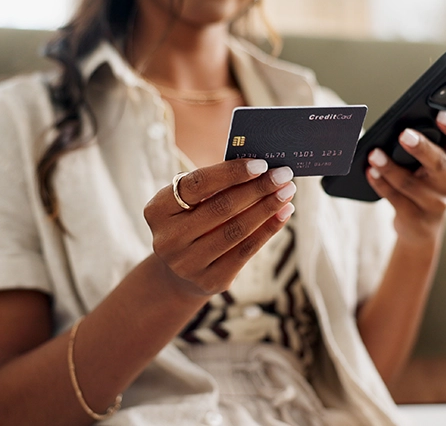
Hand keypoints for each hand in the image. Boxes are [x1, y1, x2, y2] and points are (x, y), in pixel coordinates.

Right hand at [143, 159, 295, 297]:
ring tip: (287, 192)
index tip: (262, 164)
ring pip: (237, 230)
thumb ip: (215, 186)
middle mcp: (168, 239)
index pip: (198, 184)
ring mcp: (188, 264)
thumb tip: (260, 169)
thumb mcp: (190, 203)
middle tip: (283, 174)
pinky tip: (283, 214)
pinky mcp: (210, 281)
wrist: (178, 273)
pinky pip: (246, 251)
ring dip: (268, 208)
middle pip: (221, 208)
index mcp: (157, 210)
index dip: (231, 172)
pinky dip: (269, 230)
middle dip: (257, 188)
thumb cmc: (191, 222)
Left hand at [365, 111, 445, 239]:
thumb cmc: (422, 182)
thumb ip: (420, 145)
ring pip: (411, 183)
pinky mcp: (416, 217)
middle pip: (438, 163)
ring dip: (390, 168)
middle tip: (405, 135)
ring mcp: (436, 202)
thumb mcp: (427, 163)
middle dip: (421, 148)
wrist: (421, 225)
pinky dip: (380, 184)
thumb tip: (392, 129)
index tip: (442, 116)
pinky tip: (370, 172)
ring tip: (374, 155)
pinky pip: (396, 199)